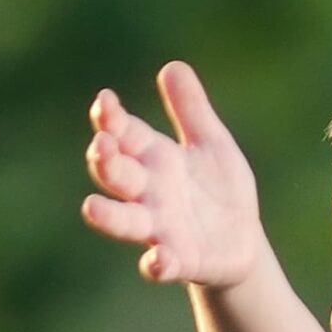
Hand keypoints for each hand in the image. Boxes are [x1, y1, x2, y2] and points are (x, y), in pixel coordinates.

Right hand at [80, 60, 267, 288]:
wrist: (241, 241)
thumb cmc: (217, 188)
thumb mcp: (211, 143)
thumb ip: (191, 110)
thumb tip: (172, 66)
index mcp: (154, 159)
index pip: (124, 135)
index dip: (111, 119)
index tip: (105, 102)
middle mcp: (148, 193)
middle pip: (117, 176)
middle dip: (106, 161)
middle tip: (101, 146)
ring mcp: (160, 229)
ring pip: (125, 221)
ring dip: (108, 216)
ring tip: (90, 207)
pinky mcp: (181, 261)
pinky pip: (163, 264)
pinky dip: (158, 263)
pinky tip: (158, 260)